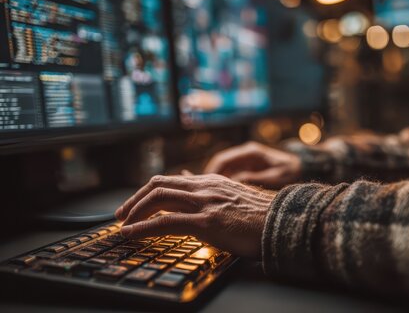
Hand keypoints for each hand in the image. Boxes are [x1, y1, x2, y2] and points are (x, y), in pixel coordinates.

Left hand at [115, 174, 274, 257]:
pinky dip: (143, 227)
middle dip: (134, 199)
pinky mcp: (207, 222)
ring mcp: (205, 203)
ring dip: (134, 212)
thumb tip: (190, 182)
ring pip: (158, 199)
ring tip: (123, 224)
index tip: (136, 204)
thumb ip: (211, 191)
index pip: (170, 179)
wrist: (282, 221)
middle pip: (158, 185)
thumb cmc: (260, 214)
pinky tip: (131, 234)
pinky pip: (166, 222)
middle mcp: (204, 187)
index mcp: (210, 181)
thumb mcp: (233, 195)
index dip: (148, 191)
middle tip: (121, 214)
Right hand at [204, 142, 301, 188]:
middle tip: (201, 193)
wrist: (305, 169)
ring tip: (207, 196)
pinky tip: (219, 195)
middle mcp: (246, 154)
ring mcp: (247, 161)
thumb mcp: (275, 177)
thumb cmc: (292, 173)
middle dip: (209, 177)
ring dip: (216, 181)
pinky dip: (224, 184)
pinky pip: (231, 175)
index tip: (204, 185)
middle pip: (220, 164)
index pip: (223, 160)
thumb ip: (254, 179)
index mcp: (250, 153)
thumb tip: (233, 183)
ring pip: (224, 171)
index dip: (212, 172)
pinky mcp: (249, 169)